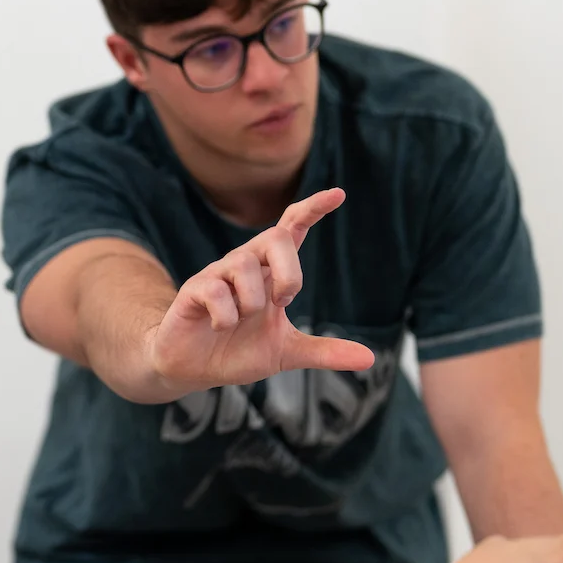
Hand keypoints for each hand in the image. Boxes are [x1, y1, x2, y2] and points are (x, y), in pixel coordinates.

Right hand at [142, 189, 374, 396]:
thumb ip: (324, 352)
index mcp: (270, 273)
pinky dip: (226, 316)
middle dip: (289, 273)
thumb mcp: (286, 352)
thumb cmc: (237, 351)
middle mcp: (246, 264)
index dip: (313, 209)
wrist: (192, 369)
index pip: (292, 227)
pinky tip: (219, 326)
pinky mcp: (194, 289)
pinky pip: (216, 290)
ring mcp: (218, 274)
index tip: (338, 194)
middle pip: (277, 237)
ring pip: (245, 266)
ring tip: (241, 320)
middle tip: (283, 303)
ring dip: (251, 304)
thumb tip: (370, 359)